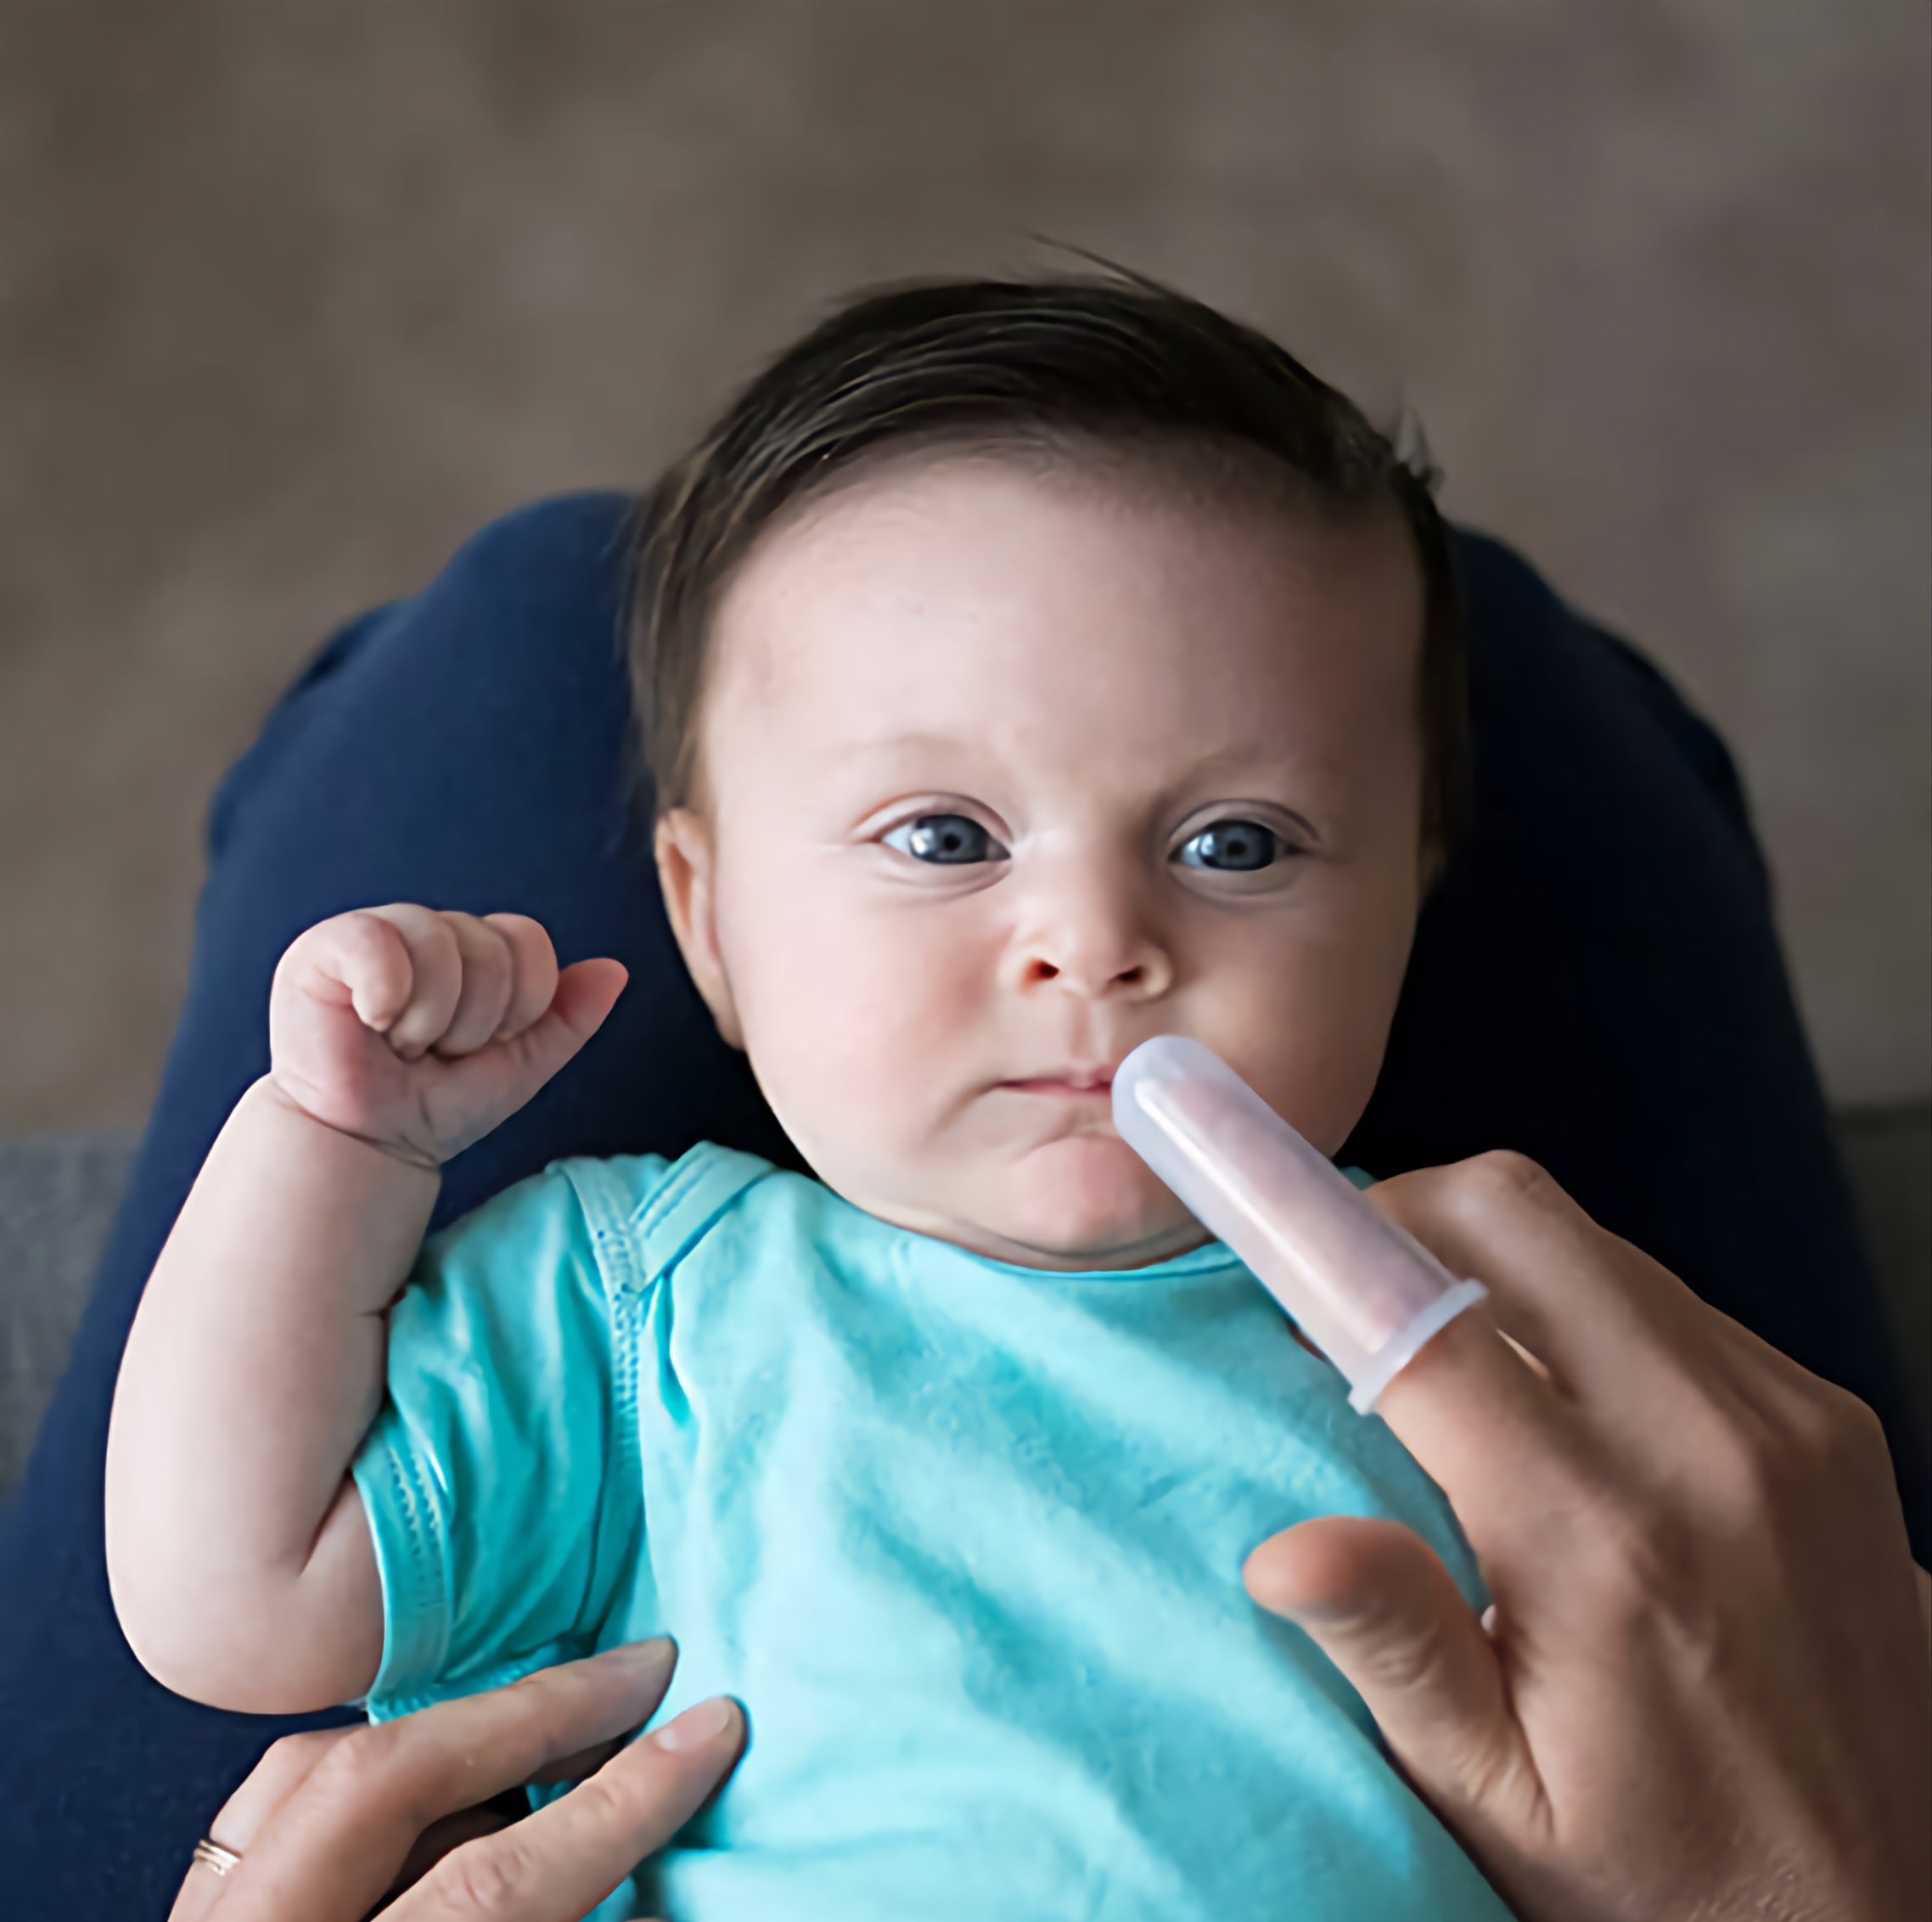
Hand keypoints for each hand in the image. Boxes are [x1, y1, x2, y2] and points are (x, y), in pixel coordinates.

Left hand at [169, 1640, 742, 1921]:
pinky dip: (356, 1772)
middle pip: (389, 1778)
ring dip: (445, 1729)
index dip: (621, 1802)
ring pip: (307, 1771)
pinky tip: (432, 1775)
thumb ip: (552, 1920)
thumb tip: (639, 1855)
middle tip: (644, 1665)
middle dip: (533, 1711)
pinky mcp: (183, 1918)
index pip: (495, 1880)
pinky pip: (263, 1809)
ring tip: (547, 1715)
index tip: (712, 1730)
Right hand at [268, 906, 627, 1166]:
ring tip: (401, 1044)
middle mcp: (427, 932)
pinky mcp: (322, 948)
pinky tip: (372, 1022)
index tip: (483, 1045)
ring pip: (439, 940)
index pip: (527, 940)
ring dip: (431, 1017)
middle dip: (473, 1020)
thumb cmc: (436, 1105)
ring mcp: (375, 934)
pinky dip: (386, 993)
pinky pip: (376, 940)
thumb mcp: (521, 1066)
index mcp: (473, 951)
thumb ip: (569, 1018)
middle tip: (434, 1051)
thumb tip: (617, 969)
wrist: (371, 1145)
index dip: (520, 1003)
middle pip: (489, 944)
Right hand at [1244, 1152, 1930, 1921]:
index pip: (1418, 1315)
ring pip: (1589, 1238)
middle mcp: (1707, 1445)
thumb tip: (1281, 1550)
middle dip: (1395, 1218)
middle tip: (1340, 1298)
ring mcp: (1787, 1418)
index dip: (1309, 1234)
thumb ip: (1399, 1649)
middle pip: (1508, 1212)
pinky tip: (1559, 1405)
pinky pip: (1668, 1294)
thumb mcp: (1501, 1800)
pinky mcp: (1831, 1416)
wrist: (1886, 1917)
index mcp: (1600, 1538)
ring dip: (1490, 1263)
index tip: (1235, 1191)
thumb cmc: (1666, 1876)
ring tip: (1445, 1363)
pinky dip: (1585, 1308)